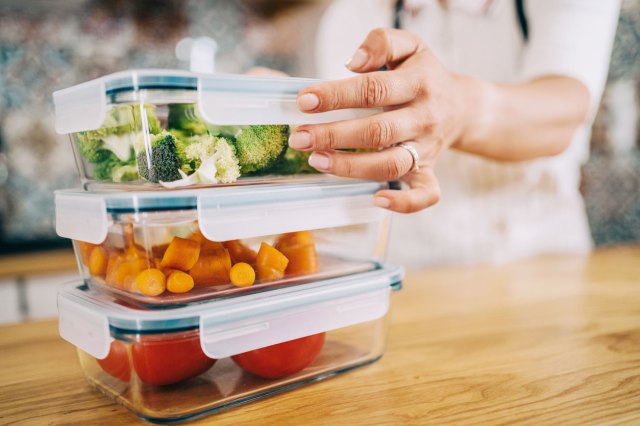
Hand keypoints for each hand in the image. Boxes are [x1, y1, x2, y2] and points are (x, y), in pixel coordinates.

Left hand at [289, 28, 472, 212]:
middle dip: (333, 136)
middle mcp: (423, 117)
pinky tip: (375, 199)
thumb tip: (354, 62)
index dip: (336, 96)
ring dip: (351, 167)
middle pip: (377, 131)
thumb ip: (382, 42)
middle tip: (300, 138)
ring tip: (317, 161)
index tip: (305, 101)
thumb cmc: (423, 76)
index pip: (373, 90)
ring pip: (391, 164)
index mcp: (417, 83)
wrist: (461, 106)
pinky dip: (403, 203)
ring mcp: (427, 148)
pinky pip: (425, 194)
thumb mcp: (409, 46)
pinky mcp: (429, 171)